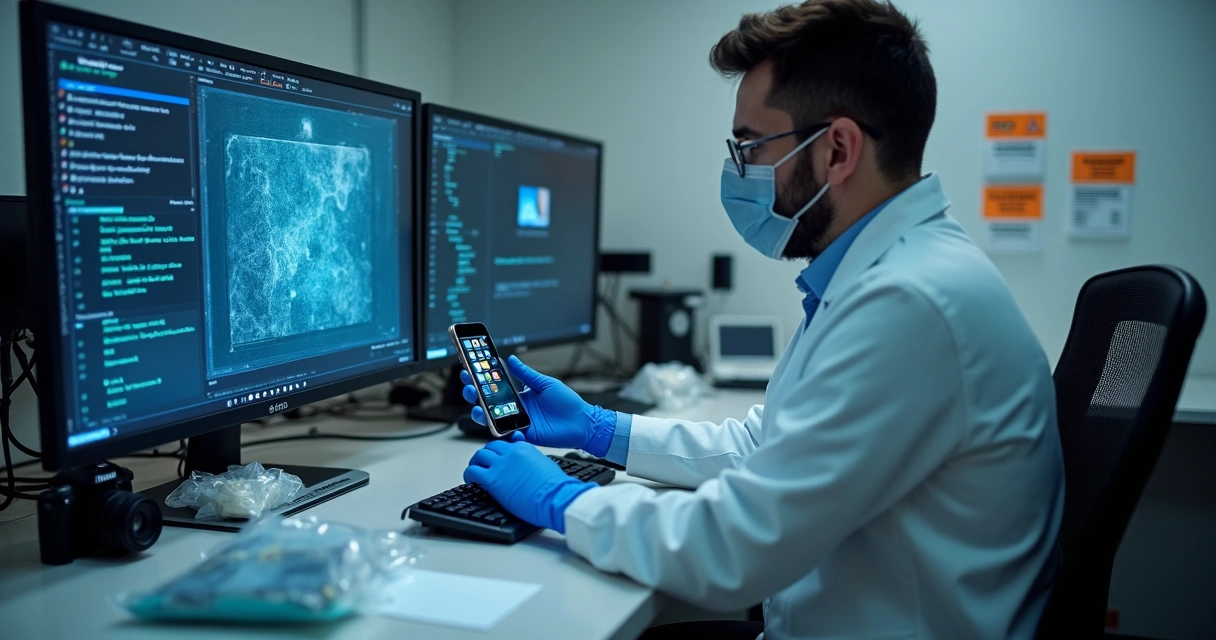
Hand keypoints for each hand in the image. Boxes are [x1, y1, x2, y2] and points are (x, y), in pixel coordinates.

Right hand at [461, 356, 615, 456]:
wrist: (582, 423)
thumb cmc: (568, 403)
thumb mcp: (546, 383)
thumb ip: (527, 374)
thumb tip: (511, 360)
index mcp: (520, 394)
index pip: (495, 385)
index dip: (481, 378)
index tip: (470, 368)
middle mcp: (515, 408)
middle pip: (487, 401)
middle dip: (474, 393)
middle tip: (469, 385)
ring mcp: (517, 421)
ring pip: (491, 418)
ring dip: (480, 411)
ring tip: (476, 405)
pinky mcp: (522, 434)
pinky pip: (505, 433)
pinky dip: (497, 429)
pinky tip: (493, 422)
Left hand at [464, 432, 595, 532]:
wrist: (555, 497)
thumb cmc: (555, 487)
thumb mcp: (544, 464)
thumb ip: (531, 460)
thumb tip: (526, 466)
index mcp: (524, 448)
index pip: (505, 443)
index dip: (499, 451)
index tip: (497, 458)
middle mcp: (511, 453)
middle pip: (490, 447)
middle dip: (485, 456)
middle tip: (483, 464)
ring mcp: (500, 465)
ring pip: (479, 456)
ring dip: (475, 463)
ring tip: (474, 472)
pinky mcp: (492, 479)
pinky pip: (472, 471)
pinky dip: (468, 475)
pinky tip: (470, 481)